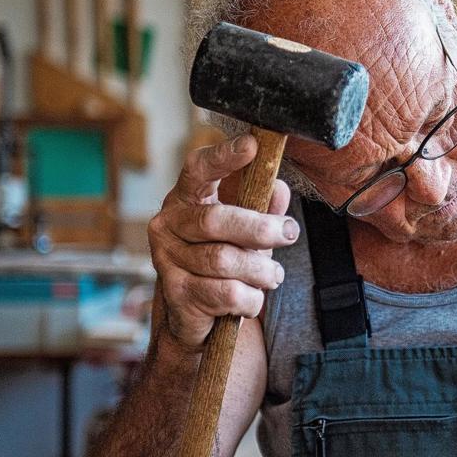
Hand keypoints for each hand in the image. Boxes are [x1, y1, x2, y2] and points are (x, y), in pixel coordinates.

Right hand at [148, 135, 296, 352]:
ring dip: (260, 270)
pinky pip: (227, 293)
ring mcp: (168, 259)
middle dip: (261, 229)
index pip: (198, 170)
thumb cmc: (224, 256)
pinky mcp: (177, 293)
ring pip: (225, 260)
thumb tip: (278, 188)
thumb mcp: (247, 229)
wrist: (197, 312)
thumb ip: (262, 206)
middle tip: (289, 233)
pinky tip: (251, 297)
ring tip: (272, 275)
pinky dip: (251, 298)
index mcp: (186, 199)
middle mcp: (168, 224)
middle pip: (217, 220)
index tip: (252, 145)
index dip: (224, 157)